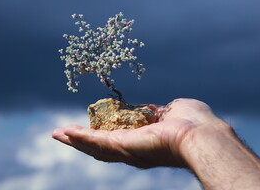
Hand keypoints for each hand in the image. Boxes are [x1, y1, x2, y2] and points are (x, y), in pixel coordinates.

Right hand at [52, 98, 224, 168]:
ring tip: (58, 134)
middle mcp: (134, 150)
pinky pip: (96, 141)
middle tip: (64, 134)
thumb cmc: (195, 121)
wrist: (201, 134)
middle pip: (100, 147)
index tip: (93, 124)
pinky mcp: (123, 147)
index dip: (105, 132)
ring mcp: (128, 150)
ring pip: (94, 147)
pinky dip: (80, 137)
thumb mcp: (172, 110)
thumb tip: (152, 110)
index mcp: (146, 139)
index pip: (119, 137)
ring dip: (75, 140)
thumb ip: (158, 111)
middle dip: (81, 141)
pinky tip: (65, 132)